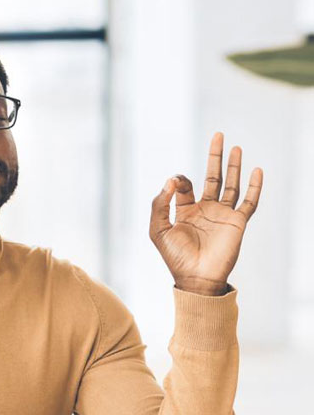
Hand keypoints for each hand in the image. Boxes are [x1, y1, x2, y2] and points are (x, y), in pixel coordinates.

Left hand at [149, 132, 262, 295]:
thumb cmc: (174, 257)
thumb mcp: (157, 230)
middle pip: (211, 177)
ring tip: (235, 147)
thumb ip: (159, 205)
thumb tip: (170, 180)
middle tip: (218, 136)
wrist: (195, 278)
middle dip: (214, 157)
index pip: (184, 186)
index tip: (175, 183)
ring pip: (230, 185)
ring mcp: (222, 215)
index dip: (179, 180)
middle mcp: (205, 210)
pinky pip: (249, 201)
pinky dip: (254, 187)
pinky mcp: (237, 222)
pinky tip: (256, 170)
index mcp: (185, 212)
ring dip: (233, 166)